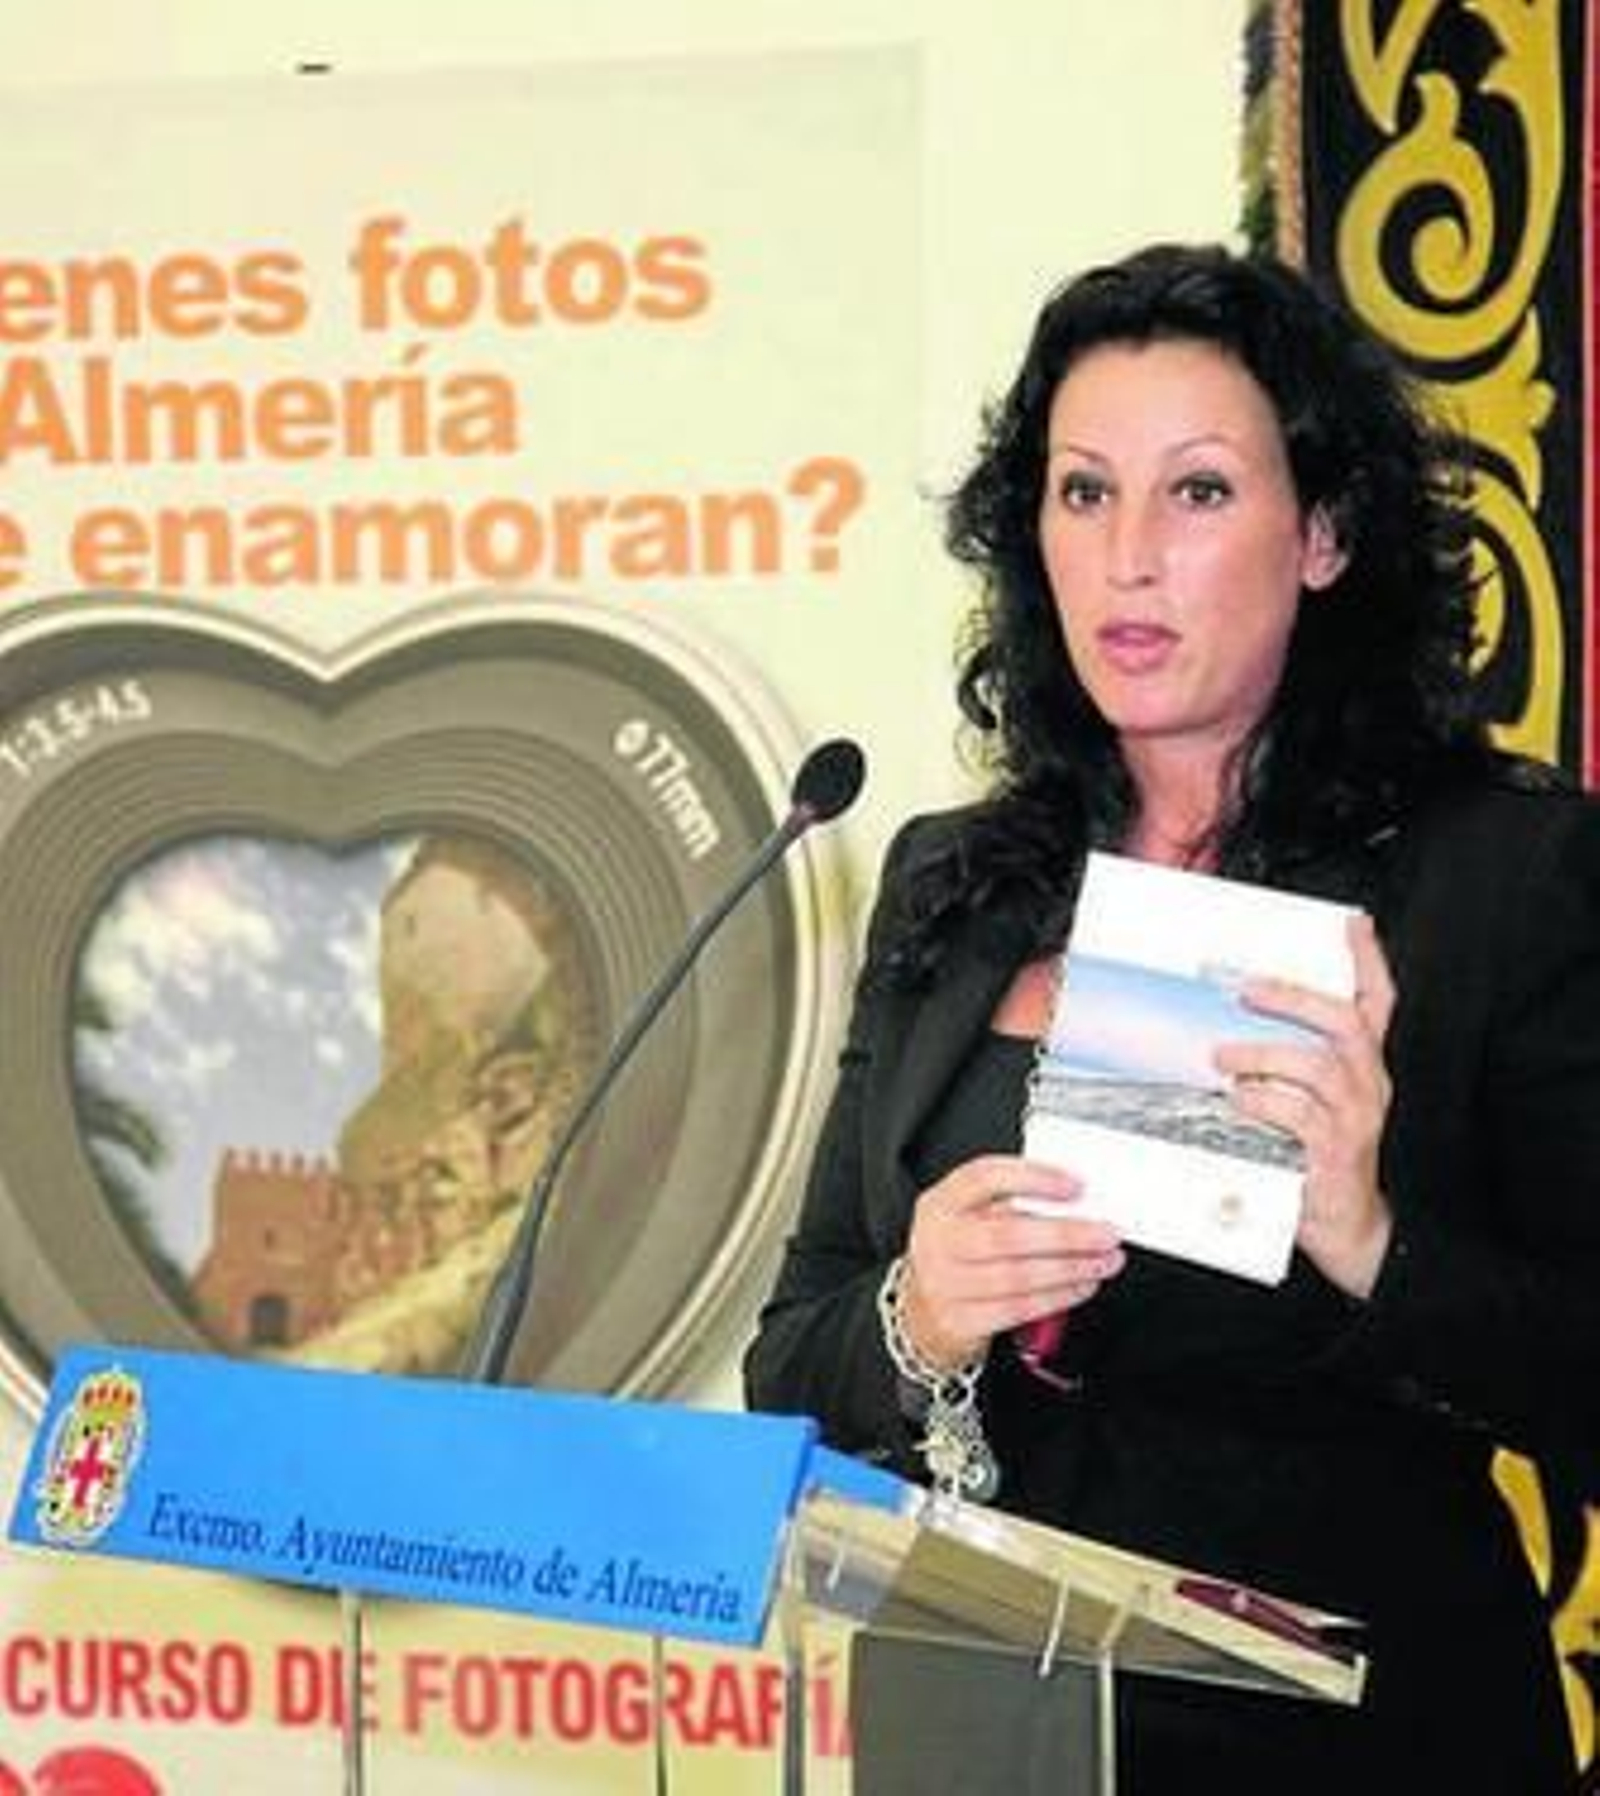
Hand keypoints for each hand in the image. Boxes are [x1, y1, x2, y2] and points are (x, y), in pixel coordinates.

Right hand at [899, 1153, 1125, 1369]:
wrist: (922, 1310)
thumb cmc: (960, 1252)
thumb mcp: (970, 1216)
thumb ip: (1011, 1204)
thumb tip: (1078, 1204)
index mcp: (942, 1202)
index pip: (983, 1177)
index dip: (1032, 1178)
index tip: (1076, 1185)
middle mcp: (939, 1241)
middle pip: (1006, 1235)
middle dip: (1066, 1235)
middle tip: (1106, 1233)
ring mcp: (946, 1284)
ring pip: (1018, 1277)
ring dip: (1071, 1269)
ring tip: (1104, 1261)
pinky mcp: (962, 1320)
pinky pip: (1019, 1309)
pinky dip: (1059, 1297)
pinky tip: (1082, 1285)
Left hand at [1215, 913, 1395, 1297]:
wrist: (1348, 1227)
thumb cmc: (1319, 1156)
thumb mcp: (1309, 1100)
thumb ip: (1285, 1063)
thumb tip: (1231, 1026)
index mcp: (1364, 1065)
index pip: (1378, 1002)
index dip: (1368, 960)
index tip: (1353, 923)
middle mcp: (1369, 1084)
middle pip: (1343, 1022)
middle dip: (1293, 997)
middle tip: (1245, 989)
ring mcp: (1357, 1118)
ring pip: (1317, 1067)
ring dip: (1263, 1055)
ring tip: (1223, 1057)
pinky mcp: (1336, 1152)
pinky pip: (1299, 1116)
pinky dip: (1262, 1103)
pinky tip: (1238, 1102)